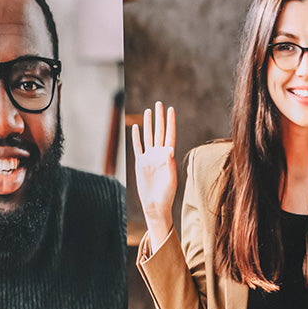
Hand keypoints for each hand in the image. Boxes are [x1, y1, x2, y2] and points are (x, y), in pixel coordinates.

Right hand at [131, 101, 177, 249]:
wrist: (155, 205)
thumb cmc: (166, 194)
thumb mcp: (171, 179)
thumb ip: (169, 164)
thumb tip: (169, 148)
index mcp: (168, 156)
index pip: (169, 135)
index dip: (170, 122)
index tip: (171, 110)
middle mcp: (159, 154)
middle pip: (159, 132)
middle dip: (159, 118)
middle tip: (159, 103)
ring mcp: (149, 158)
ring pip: (148, 136)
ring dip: (148, 124)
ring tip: (148, 111)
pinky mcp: (140, 163)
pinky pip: (137, 147)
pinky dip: (137, 137)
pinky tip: (136, 128)